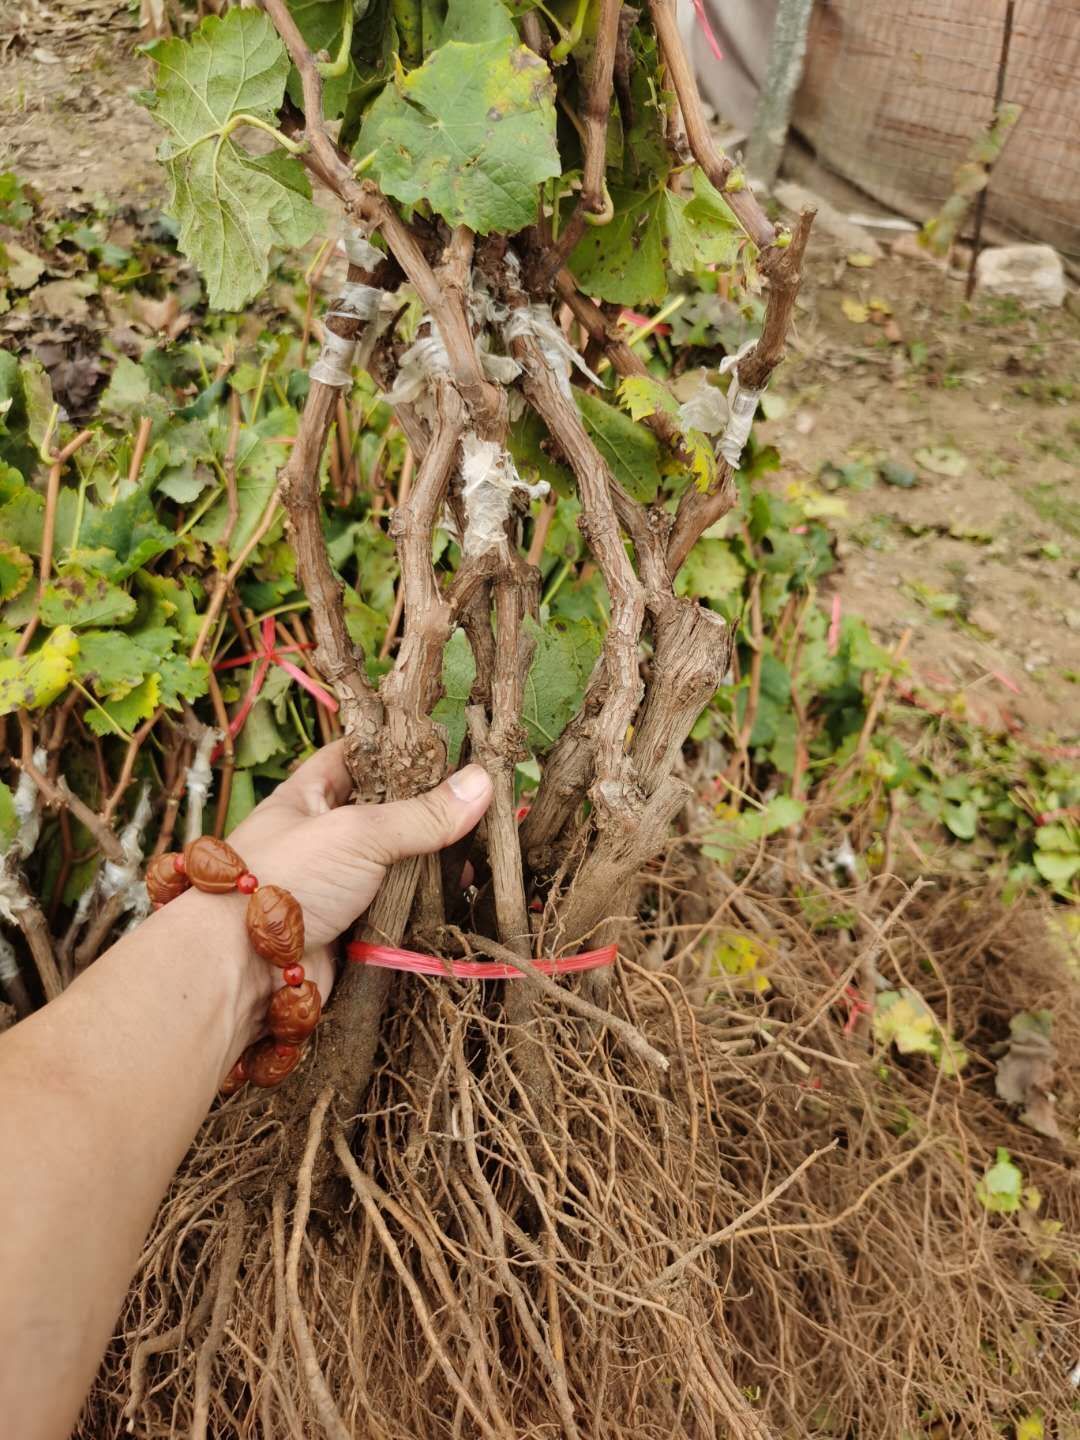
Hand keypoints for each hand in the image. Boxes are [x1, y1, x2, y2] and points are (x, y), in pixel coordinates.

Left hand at [169, 741, 492, 1052]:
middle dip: (426, 812)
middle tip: (479, 805)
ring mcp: (336, 885)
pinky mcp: (350, 929)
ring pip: (393, 865)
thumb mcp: (357, 832)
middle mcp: (320, 837)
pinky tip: (460, 896)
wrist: (243, 970)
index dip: (394, 749)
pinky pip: (395, 910)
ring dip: (431, 864)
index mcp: (307, 797)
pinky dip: (424, 906)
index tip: (445, 747)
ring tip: (480, 854)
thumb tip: (483, 783)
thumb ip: (422, 814)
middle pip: (383, 814)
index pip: (354, 757)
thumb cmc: (286, 880)